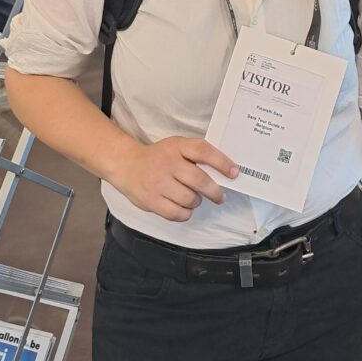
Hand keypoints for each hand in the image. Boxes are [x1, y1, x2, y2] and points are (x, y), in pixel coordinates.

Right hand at [115, 136, 238, 221]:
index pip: (203, 151)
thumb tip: (225, 171)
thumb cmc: (159, 157)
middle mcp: (167, 163)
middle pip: (199, 180)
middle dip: (214, 191)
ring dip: (196, 201)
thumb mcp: (176, 147)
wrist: (127, 165)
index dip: (222, 162)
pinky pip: (177, 214)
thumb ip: (196, 155)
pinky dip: (185, 213)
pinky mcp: (151, 201)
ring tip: (192, 197)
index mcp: (176, 146)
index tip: (234, 172)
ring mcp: (158, 183)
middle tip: (220, 196)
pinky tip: (182, 206)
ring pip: (189, 199)